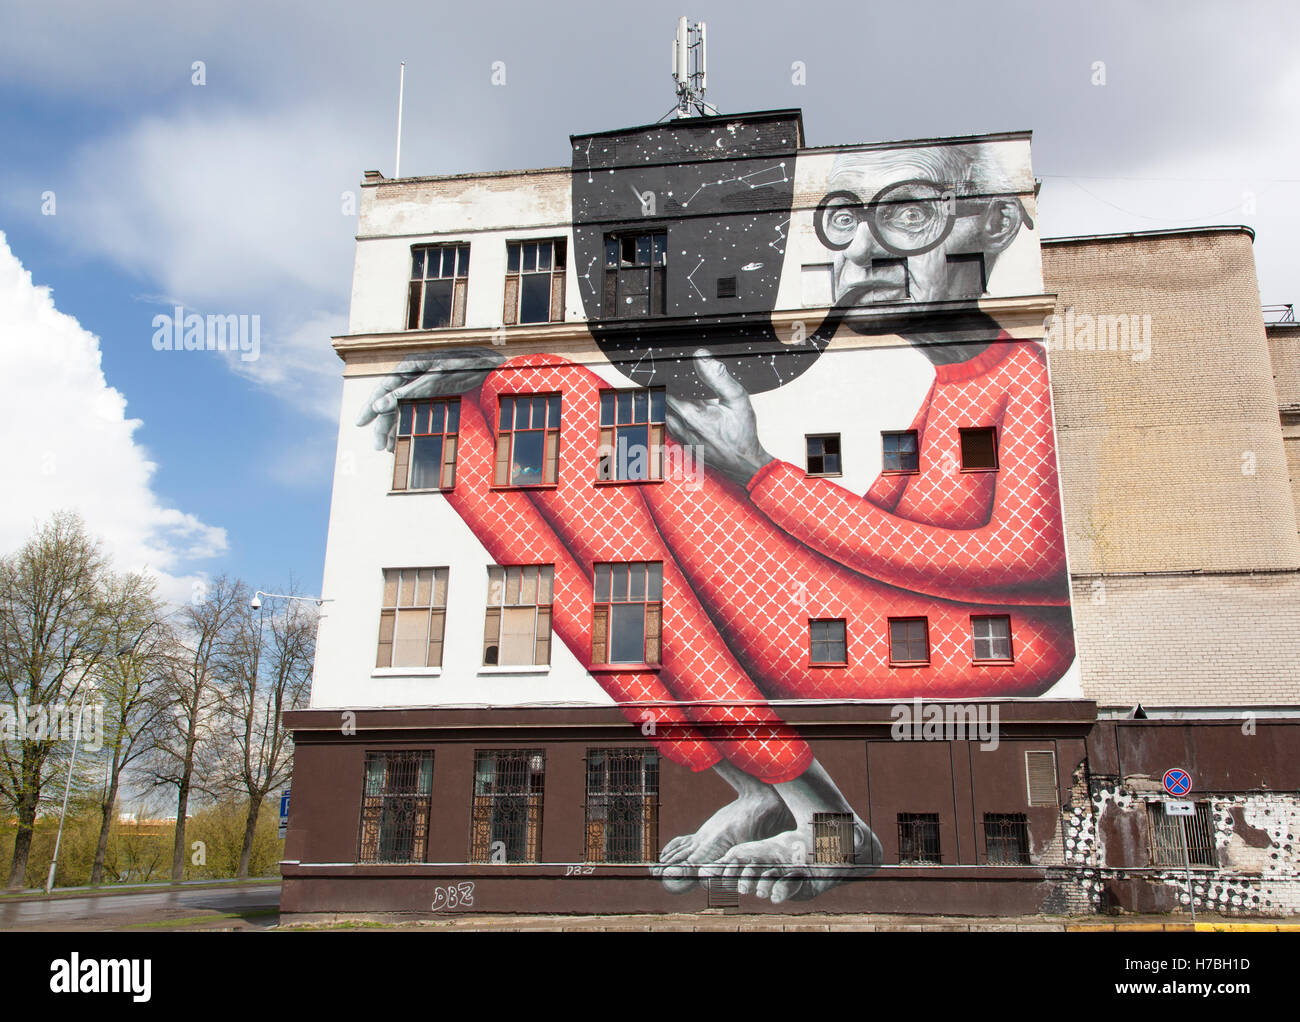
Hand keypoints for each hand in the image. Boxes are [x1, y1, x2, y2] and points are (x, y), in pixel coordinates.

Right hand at [356, 348, 505, 450]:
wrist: (491, 366)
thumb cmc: (465, 366)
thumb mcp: (434, 380)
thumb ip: (406, 393)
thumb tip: (379, 406)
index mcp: (410, 365)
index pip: (383, 388)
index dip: (371, 406)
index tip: (360, 423)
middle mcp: (414, 374)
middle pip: (392, 401)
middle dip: (384, 425)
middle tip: (378, 447)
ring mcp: (425, 384)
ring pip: (403, 408)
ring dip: (396, 428)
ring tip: (390, 449)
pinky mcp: (435, 394)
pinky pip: (416, 411)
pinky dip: (410, 425)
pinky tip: (405, 440)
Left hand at [666, 349, 773, 485]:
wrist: (745, 464)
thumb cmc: (743, 434)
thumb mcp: (737, 399)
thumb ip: (718, 377)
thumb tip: (701, 356)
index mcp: (692, 414)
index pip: (666, 390)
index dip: (663, 378)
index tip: (664, 369)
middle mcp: (683, 427)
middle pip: (661, 402)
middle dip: (663, 388)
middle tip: (665, 377)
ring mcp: (682, 438)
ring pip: (663, 416)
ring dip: (664, 404)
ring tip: (669, 391)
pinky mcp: (685, 446)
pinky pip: (670, 428)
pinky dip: (670, 417)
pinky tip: (678, 411)